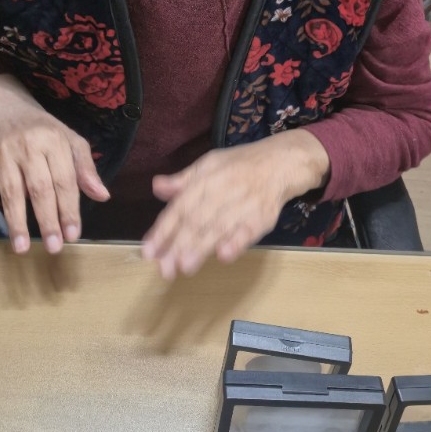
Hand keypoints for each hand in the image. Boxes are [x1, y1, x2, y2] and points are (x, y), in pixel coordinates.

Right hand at [0, 75, 108, 253]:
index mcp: (54, 141)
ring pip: (11, 191)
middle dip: (47, 220)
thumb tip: (103, 196)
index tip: (73, 235)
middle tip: (54, 247)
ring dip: (16, 221)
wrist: (6, 109)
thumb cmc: (44, 131)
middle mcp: (28, 146)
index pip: (64, 180)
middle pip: (39, 188)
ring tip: (21, 247)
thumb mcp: (71, 141)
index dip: (69, 209)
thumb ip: (85, 169)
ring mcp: (3, 153)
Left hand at [141, 130, 329, 278]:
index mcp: (206, 178)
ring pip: (220, 227)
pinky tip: (224, 255)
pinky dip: (237, 242)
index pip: (181, 206)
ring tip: (185, 267)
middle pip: (198, 220)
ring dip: (202, 247)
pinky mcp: (263, 216)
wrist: (280, 162)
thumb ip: (183, 181)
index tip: (149, 251)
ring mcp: (244, 204)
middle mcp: (223, 190)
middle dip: (179, 245)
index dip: (164, 229)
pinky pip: (249, 230)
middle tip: (165, 269)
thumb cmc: (239, 166)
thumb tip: (157, 187)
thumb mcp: (208, 165)